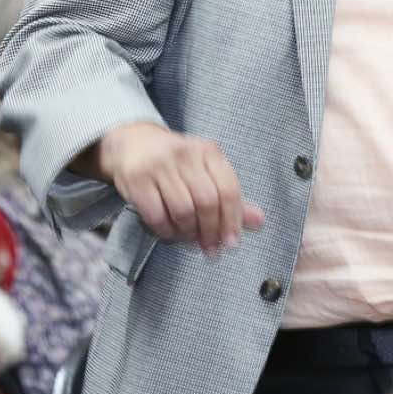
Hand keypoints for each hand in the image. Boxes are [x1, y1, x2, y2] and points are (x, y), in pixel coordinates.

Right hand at [95, 121, 264, 255]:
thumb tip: (259, 221)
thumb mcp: (206, 172)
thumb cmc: (176, 163)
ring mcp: (159, 165)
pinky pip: (156, 216)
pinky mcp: (137, 178)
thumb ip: (230, 197)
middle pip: (207, 202)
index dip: (233, 220)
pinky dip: (166, 232)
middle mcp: (186, 153)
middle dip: (211, 232)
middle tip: (210, 249)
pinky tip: (170, 233)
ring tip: (190, 241)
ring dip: (188, 234)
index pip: (228, 189)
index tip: (231, 243)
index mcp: (208, 151)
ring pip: (183, 211)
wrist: (133, 143)